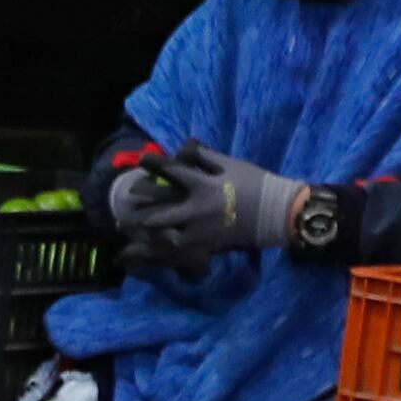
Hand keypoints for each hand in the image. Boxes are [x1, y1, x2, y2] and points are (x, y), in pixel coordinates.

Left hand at [115, 141, 308, 272]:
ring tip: (131, 238)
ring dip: (147, 239)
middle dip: (138, 217)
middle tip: (122, 216)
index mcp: (204, 186)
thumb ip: (205, 157)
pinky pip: (182, 253)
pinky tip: (153, 252)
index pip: (172, 172)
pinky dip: (165, 253)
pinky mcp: (209, 246)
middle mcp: (198, 211)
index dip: (154, 164)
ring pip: (166, 240)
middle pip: (159, 216)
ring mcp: (202, 232)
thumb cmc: (255, 183)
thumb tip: (185, 146)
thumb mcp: (231, 164)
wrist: (278, 212)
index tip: (142, 160)